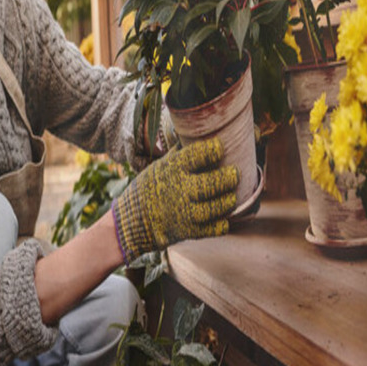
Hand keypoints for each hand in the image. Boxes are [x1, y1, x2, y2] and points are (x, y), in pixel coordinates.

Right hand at [112, 137, 237, 263]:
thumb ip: (179, 153)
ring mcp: (186, 212)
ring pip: (220, 206)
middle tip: (235, 173)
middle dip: (230, 176)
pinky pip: (216, 228)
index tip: (220, 148)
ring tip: (231, 195)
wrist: (131, 222)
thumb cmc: (148, 188)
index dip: (215, 149)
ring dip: (229, 200)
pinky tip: (222, 215)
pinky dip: (223, 222)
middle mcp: (181, 189)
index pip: (201, 154)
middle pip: (216, 182)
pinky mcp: (189, 231)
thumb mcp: (159, 166)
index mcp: (173, 168)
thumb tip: (197, 133)